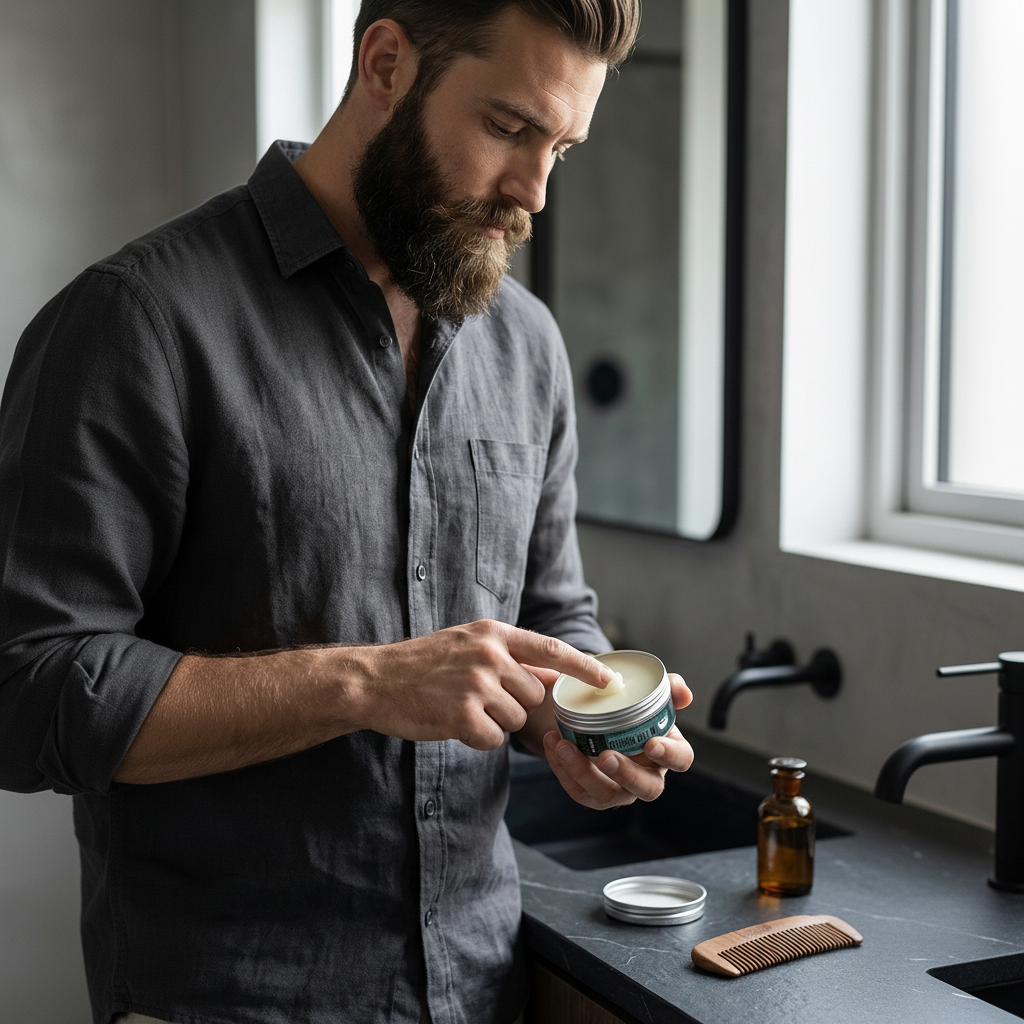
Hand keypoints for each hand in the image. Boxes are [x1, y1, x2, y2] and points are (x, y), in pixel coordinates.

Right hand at [357, 619, 613, 749]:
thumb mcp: (467, 645)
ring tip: (460, 707)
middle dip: (514, 706)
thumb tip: (554, 675)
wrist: (374, 680)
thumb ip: (509, 656)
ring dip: (494, 722)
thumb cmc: (422, 665)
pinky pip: (492, 739)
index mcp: (492, 634)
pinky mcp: (461, 714)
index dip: (584, 668)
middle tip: (477, 699)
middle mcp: (488, 654)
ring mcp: (475, 684)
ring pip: (515, 720)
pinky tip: (452, 723)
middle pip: (534, 695)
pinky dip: (476, 739)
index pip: (551, 650)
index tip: (608, 682)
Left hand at [540, 674, 692, 808]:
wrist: (586, 711)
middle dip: (627, 775)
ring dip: (584, 772)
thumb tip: (682, 693)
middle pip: (648, 788)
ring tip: (564, 746)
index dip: (670, 755)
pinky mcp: (592, 793)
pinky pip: (579, 791)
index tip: (651, 743)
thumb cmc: (621, 704)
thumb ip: (665, 686)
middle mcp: (646, 773)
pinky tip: (553, 745)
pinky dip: (563, 770)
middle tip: (605, 757)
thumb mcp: (642, 690)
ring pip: (608, 794)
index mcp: (665, 748)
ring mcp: (620, 788)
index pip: (681, 759)